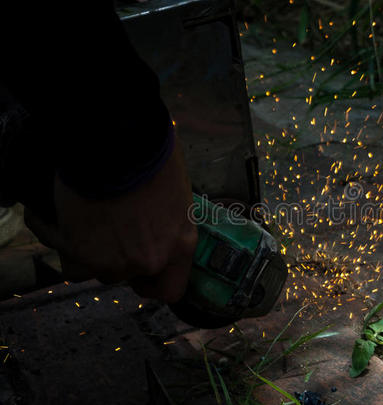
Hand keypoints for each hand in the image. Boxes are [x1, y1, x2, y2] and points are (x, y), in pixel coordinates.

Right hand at [25, 140, 197, 301]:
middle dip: (117, 258)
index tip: (141, 272)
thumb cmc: (152, 156)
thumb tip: (157, 225)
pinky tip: (56, 220)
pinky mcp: (83, 255)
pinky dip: (60, 241)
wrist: (119, 141)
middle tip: (108, 229)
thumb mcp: (176, 193)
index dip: (152, 282)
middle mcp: (150, 260)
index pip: (170, 291)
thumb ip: (169, 222)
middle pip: (127, 276)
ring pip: (97, 269)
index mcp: (181, 245)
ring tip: (84, 218)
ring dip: (90, 249)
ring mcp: (116, 262)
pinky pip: (69, 262)